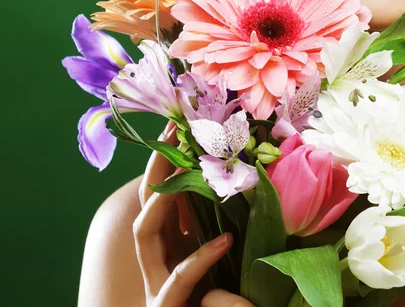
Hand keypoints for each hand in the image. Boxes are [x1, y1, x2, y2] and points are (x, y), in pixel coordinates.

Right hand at [134, 120, 253, 305]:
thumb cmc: (228, 291)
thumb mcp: (228, 247)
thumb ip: (227, 218)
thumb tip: (249, 173)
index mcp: (171, 239)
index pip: (160, 190)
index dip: (167, 158)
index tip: (179, 126)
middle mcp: (158, 255)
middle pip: (146, 201)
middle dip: (157, 165)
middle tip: (175, 133)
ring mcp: (157, 281)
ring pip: (145, 231)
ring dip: (164, 198)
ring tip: (186, 170)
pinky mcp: (165, 306)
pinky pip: (178, 278)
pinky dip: (201, 256)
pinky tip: (226, 240)